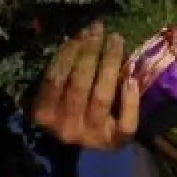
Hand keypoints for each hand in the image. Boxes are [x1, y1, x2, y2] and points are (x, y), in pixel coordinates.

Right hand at [31, 22, 137, 150]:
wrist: (84, 146)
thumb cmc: (70, 107)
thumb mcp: (58, 92)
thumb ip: (65, 70)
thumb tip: (83, 34)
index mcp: (44, 113)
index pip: (54, 78)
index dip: (70, 51)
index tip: (84, 30)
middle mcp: (65, 127)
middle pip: (79, 84)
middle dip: (91, 52)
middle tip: (100, 30)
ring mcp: (90, 136)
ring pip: (102, 96)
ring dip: (110, 64)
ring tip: (116, 41)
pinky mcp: (113, 142)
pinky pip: (125, 122)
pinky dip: (130, 99)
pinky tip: (132, 78)